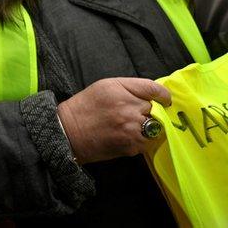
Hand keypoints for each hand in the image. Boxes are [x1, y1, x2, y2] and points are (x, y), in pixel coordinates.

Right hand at [57, 77, 171, 164]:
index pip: (154, 89)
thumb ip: (131, 87)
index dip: (163, 95)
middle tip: (133, 113)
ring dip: (147, 126)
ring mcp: (131, 129)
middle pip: (155, 109)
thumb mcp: (104, 86)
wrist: (68, 132)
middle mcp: (128, 109)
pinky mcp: (132, 146)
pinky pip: (148, 141)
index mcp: (120, 91)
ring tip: (130, 126)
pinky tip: (125, 136)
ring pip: (156, 127)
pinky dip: (141, 139)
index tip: (164, 99)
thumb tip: (157, 95)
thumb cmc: (86, 107)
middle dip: (147, 111)